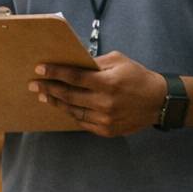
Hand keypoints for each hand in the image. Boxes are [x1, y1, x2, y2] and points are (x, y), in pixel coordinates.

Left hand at [29, 52, 167, 137]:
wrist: (159, 102)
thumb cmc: (137, 77)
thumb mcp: (119, 61)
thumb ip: (95, 63)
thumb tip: (73, 64)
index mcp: (108, 83)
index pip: (74, 77)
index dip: (55, 73)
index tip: (39, 69)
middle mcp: (104, 103)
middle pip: (69, 96)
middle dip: (49, 88)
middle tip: (33, 84)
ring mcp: (105, 119)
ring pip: (72, 111)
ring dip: (56, 102)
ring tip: (44, 95)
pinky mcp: (106, 130)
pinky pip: (82, 122)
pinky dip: (71, 113)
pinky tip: (62, 106)